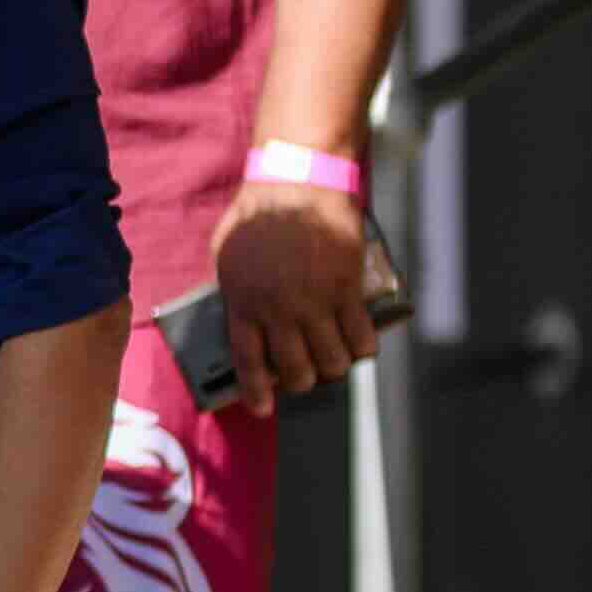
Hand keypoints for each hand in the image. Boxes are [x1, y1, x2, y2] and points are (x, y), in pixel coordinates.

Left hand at [202, 183, 379, 413]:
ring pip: (331, 361)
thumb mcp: (227, 253)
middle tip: (307, 373)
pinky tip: (361, 346)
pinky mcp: (347, 289)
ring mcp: (314, 301)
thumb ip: (233, 288)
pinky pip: (361, 337)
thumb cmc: (258, 213)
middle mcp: (278, 309)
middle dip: (302, 380)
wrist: (299, 182)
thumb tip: (237, 317)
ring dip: (334, 367)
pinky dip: (363, 348)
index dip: (257, 392)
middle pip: (295, 370)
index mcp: (244, 302)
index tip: (262, 409)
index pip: (249, 362)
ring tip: (334, 360)